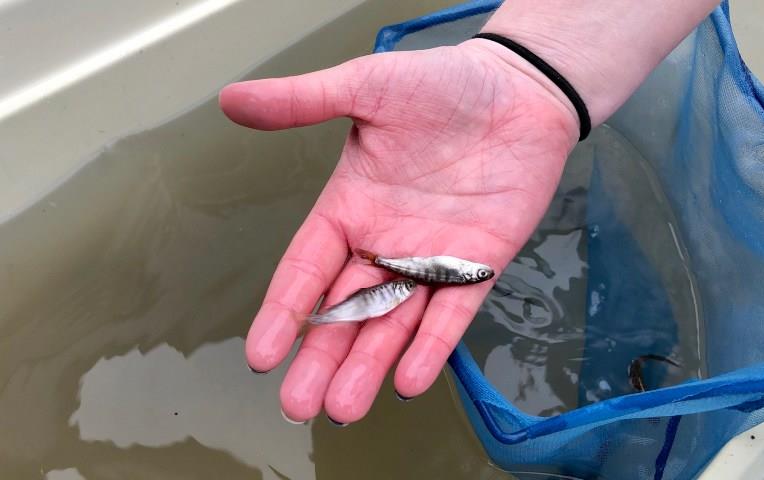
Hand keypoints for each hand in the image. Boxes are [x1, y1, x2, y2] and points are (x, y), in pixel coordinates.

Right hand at [219, 39, 577, 423]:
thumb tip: (231, 99)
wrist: (518, 89)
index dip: (283, 312)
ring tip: (344, 408)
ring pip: (394, 323)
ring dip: (369, 365)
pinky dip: (432, 346)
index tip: (260, 354)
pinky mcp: (479, 265)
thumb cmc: (442, 84)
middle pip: (345, 312)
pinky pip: (452, 312)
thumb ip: (302, 101)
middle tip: (298, 405)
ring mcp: (432, 258)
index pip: (306, 269)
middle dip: (321, 358)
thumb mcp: (366, 87)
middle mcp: (385, 243)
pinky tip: (410, 380)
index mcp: (350, 208)